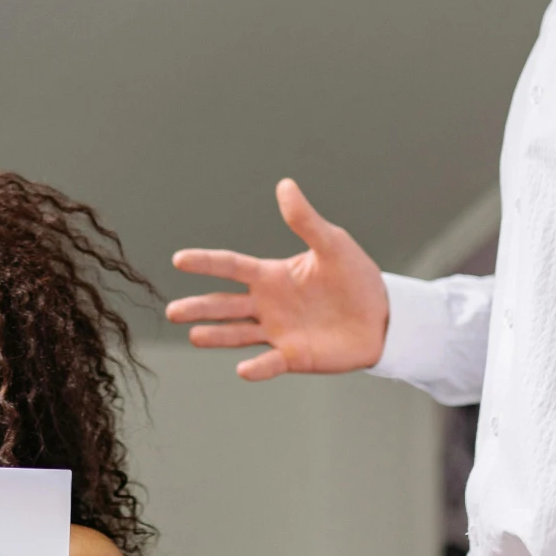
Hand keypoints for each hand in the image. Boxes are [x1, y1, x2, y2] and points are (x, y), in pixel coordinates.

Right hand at [166, 177, 388, 380]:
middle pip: (225, 304)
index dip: (206, 263)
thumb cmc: (356, 277)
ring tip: (193, 336)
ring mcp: (277, 332)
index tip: (178, 259)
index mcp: (271, 275)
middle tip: (173, 311)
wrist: (383, 317)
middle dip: (199, 307)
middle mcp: (267, 304)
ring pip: (237, 334)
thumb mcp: (333, 244)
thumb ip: (306, 220)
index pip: (231, 267)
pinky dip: (256, 368)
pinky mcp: (293, 356)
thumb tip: (285, 185)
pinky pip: (269, 363)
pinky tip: (243, 369)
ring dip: (216, 336)